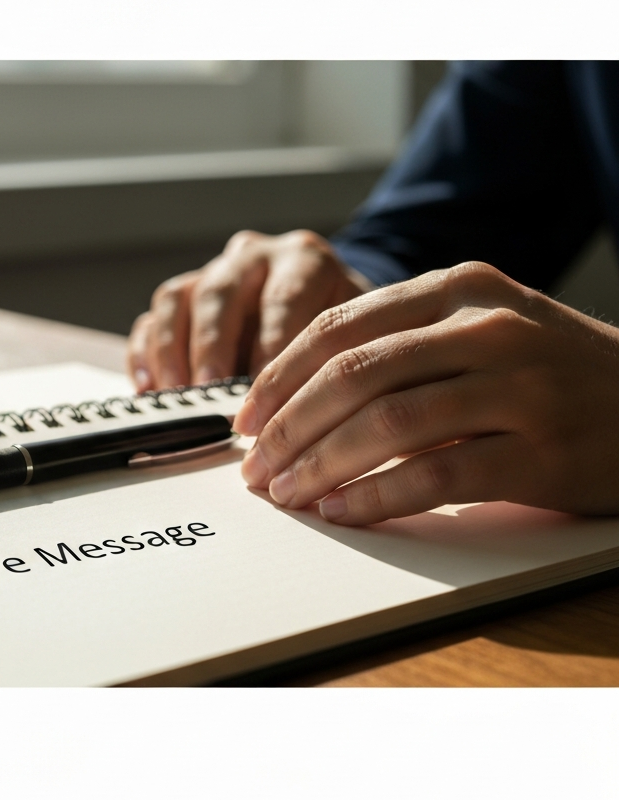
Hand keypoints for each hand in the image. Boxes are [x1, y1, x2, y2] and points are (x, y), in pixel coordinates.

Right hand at [126, 230, 372, 390]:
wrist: (332, 311)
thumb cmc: (347, 331)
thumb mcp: (361, 334)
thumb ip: (338, 358)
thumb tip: (317, 408)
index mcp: (303, 259)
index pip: (283, 298)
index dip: (271, 346)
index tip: (265, 390)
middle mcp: (253, 257)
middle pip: (219, 293)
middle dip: (212, 347)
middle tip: (210, 392)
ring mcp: (212, 274)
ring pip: (177, 299)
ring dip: (172, 350)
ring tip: (177, 393)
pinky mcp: (182, 299)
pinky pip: (151, 318)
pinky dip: (145, 354)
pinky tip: (149, 387)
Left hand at [233, 261, 618, 524]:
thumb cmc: (553, 371)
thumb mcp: (481, 328)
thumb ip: (402, 346)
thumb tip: (300, 398)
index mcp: (459, 288)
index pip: (341, 325)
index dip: (280, 375)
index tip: (246, 415)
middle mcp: (487, 327)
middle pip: (353, 374)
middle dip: (288, 426)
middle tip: (254, 465)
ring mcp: (520, 386)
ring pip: (387, 424)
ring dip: (320, 465)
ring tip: (286, 492)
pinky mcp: (543, 450)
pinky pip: (436, 475)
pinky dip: (376, 497)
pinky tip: (342, 510)